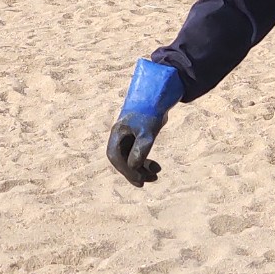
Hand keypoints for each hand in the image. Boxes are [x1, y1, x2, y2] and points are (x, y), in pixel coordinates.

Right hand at [106, 58, 182, 187]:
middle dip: (135, 172)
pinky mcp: (138, 134)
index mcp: (118, 133)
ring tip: (156, 173)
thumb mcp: (147, 132)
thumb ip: (140, 150)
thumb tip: (133, 168)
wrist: (159, 93)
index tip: (140, 180)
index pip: (116, 157)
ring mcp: (129, 134)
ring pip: (130, 157)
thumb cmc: (150, 111)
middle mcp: (121, 135)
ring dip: (141, 167)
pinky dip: (145, 160)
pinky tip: (155, 165)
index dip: (126, 171)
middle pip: (122, 159)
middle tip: (150, 180)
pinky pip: (138, 152)